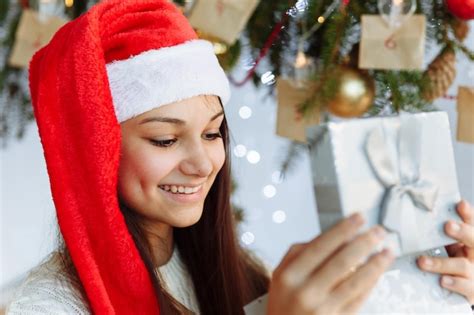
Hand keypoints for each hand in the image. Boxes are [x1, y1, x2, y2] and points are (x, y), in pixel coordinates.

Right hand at [266, 214, 394, 314]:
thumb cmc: (283, 303)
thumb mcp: (280, 274)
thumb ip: (300, 252)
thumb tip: (331, 236)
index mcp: (290, 275)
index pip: (321, 246)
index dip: (343, 229)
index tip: (358, 218)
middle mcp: (306, 292)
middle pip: (342, 261)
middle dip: (364, 243)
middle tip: (378, 231)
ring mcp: (323, 309)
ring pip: (356, 282)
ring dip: (375, 264)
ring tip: (387, 251)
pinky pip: (359, 299)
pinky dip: (371, 284)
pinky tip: (378, 273)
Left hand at [417, 200, 473, 303]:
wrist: (466, 294)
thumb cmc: (452, 267)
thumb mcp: (449, 249)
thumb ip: (438, 237)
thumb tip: (415, 220)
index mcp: (469, 242)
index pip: (472, 225)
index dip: (468, 215)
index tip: (460, 204)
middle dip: (463, 232)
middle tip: (448, 225)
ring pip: (463, 265)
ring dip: (441, 263)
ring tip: (422, 261)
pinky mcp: (472, 291)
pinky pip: (466, 287)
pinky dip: (455, 283)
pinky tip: (442, 280)